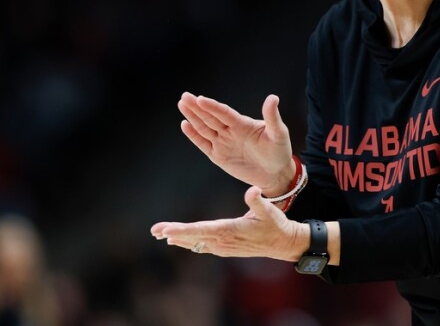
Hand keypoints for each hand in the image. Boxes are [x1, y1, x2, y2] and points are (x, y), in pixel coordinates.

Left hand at [150, 186, 305, 261]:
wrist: (284, 243)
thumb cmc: (277, 224)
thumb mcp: (269, 210)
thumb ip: (258, 200)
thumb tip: (252, 190)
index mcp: (230, 230)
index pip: (200, 230)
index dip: (182, 230)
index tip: (165, 231)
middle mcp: (223, 241)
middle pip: (193, 237)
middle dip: (173, 233)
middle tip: (154, 230)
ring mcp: (224, 247)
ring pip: (196, 243)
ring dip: (179, 238)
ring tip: (161, 234)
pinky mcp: (227, 248)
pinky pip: (203, 246)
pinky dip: (190, 242)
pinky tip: (180, 240)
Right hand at [178, 92, 293, 194]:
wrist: (276, 174)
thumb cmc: (279, 151)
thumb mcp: (279, 133)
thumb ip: (272, 117)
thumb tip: (272, 97)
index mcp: (243, 124)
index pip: (224, 113)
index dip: (212, 106)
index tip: (200, 99)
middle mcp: (230, 131)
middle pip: (210, 117)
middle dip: (197, 107)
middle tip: (185, 96)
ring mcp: (223, 142)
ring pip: (204, 128)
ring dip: (193, 117)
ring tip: (182, 104)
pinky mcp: (219, 156)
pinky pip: (204, 144)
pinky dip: (194, 135)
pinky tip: (185, 125)